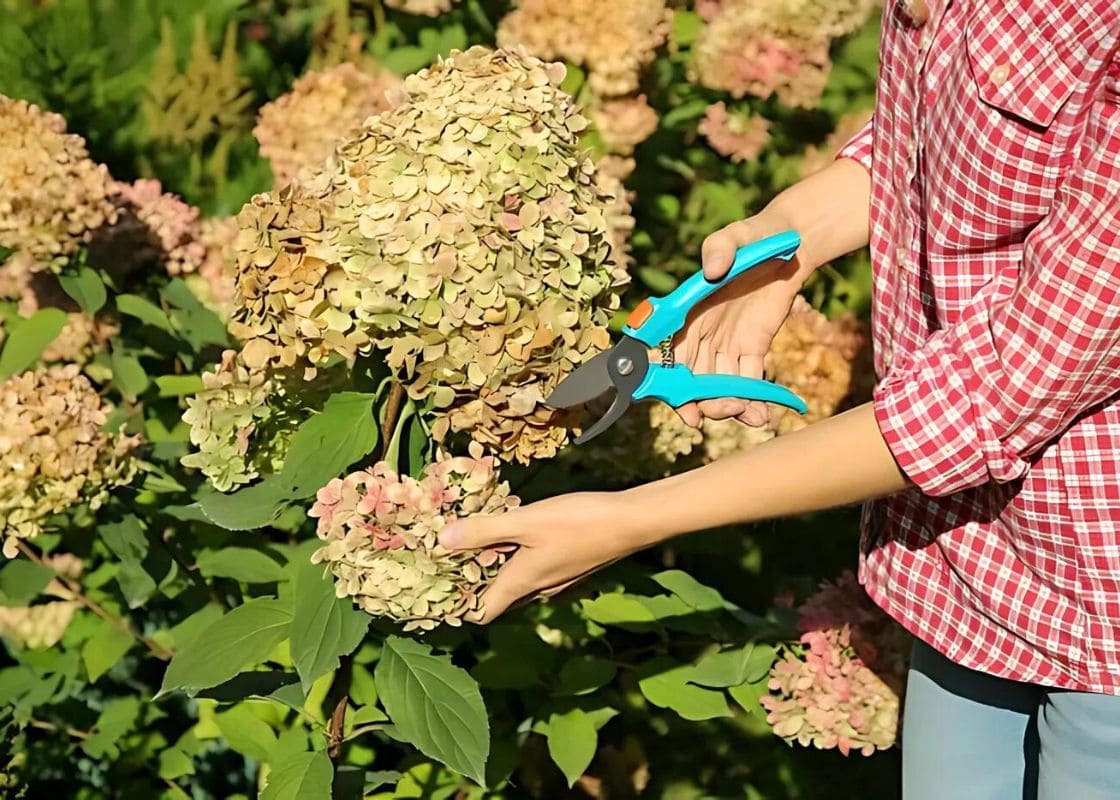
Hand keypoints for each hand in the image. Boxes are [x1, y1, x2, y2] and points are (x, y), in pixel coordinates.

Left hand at [438, 491, 646, 623]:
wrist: (631, 522)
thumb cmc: (578, 522)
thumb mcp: (526, 521)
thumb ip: (484, 530)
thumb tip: (442, 541)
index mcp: (522, 583)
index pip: (481, 612)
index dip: (457, 608)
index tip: (435, 592)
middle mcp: (538, 588)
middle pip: (497, 598)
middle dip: (473, 585)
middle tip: (449, 560)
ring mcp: (557, 579)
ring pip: (517, 582)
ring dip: (496, 569)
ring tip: (477, 542)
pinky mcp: (570, 565)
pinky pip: (535, 569)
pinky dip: (518, 558)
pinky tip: (517, 533)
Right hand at [673, 207, 813, 427]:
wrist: (790, 245)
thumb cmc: (754, 236)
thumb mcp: (735, 236)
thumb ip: (720, 247)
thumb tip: (710, 271)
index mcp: (687, 311)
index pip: (667, 352)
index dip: (667, 381)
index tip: (680, 402)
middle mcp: (701, 332)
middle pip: (691, 378)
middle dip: (701, 402)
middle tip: (723, 410)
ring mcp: (726, 343)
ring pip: (717, 386)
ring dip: (727, 407)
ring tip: (749, 415)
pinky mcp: (752, 348)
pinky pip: (747, 381)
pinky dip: (752, 402)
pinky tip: (761, 416)